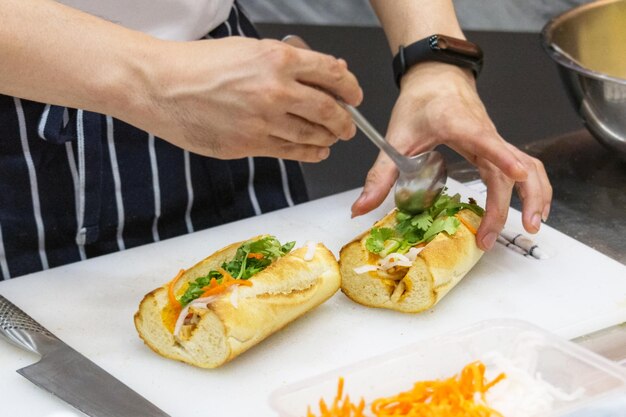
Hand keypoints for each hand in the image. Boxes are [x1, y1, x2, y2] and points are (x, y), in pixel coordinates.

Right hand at [123, 37, 361, 161]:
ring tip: (332, 139)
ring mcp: (263, 121)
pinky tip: (316, 153)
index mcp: (277, 59)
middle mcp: (276, 90)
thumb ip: (286, 61)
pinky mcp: (249, 144)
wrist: (159, 85)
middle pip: (329, 110)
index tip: (354, 95)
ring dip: (328, 138)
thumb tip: (321, 70)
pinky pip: (290, 152)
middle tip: (348, 125)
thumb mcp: (247, 48)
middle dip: (345, 120)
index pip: (332, 74)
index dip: (351, 87)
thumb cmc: (197, 64)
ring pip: (312, 135)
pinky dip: (309, 153)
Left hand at [351, 62, 551, 249]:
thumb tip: (361, 208)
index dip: (502, 157)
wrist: (437, 77)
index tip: (516, 175)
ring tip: (531, 226)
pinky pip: (524, 168)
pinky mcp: (497, 148)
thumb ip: (380, 175)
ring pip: (528, 166)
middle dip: (506, 204)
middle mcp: (484, 132)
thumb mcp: (395, 138)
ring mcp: (494, 140)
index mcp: (458, 124)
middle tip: (490, 237)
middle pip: (509, 168)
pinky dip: (532, 188)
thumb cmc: (419, 102)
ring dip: (535, 195)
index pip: (485, 139)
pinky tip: (528, 210)